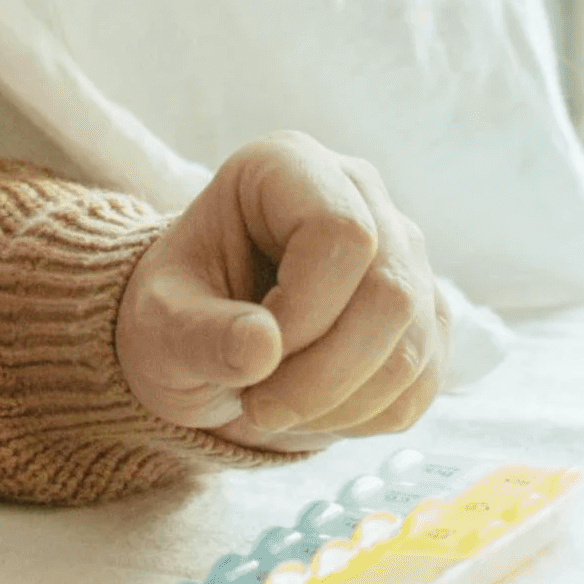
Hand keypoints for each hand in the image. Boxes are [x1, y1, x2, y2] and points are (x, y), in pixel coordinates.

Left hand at [115, 136, 445, 447]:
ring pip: (412, 346)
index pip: (341, 232)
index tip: (252, 354)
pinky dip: (364, 417)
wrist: (205, 340)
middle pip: (390, 293)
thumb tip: (262, 347)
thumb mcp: (158, 326)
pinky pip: (421, 383)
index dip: (304, 311)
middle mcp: (361, 196)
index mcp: (287, 166)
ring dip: (341, 403)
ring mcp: (403, 255)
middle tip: (260, 408)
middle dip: (324, 375)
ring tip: (275, 408)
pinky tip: (313, 409)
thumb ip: (199, 335)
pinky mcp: (425, 315)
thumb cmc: (177, 315)